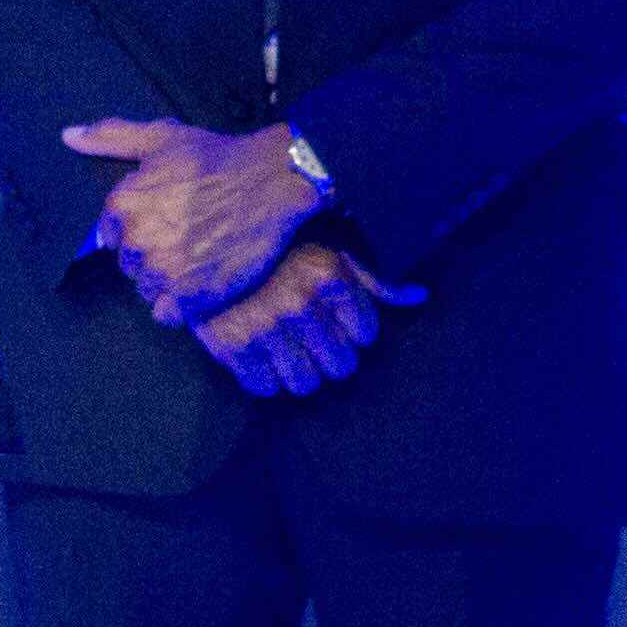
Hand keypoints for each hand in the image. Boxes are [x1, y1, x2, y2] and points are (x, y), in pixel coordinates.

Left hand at [65, 116, 326, 317]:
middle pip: (129, 264)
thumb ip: (111, 137)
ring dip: (167, 281)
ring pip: (147, 289)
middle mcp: (136, 240)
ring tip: (198, 258)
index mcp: (122, 204)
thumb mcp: (161, 138)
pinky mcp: (191, 296)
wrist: (275, 182)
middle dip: (152, 255)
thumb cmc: (220, 159)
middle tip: (187, 238)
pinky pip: (166, 314)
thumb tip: (69, 136)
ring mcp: (163, 270)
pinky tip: (199, 285)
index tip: (166, 222)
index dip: (138, 230)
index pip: (110, 235)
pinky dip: (179, 306)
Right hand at [193, 243, 419, 395]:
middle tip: (313, 338)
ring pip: (305, 383)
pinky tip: (261, 354)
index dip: (354, 329)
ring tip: (288, 350)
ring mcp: (264, 327)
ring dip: (299, 371)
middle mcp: (299, 303)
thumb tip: (420, 295)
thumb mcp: (332, 247)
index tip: (337, 318)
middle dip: (331, 355)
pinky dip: (264, 377)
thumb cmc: (281, 244)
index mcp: (328, 275)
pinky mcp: (230, 345)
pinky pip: (263, 387)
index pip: (367, 333)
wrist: (207, 239)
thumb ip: (375, 278)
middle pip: (341, 365)